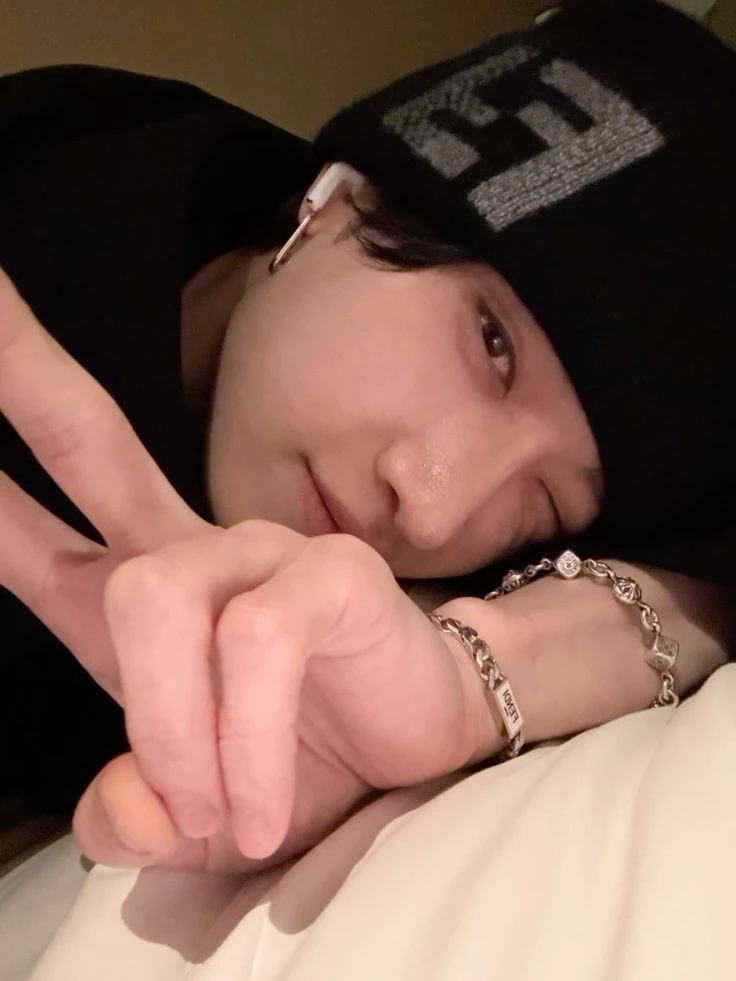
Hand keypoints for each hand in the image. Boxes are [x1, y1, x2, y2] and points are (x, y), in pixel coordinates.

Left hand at [0, 268, 499, 869]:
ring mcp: (258, 551)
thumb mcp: (193, 817)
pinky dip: (246, 745)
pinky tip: (262, 803)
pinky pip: (253, 643)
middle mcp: (189, 554)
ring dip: (173, 732)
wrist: (417, 751)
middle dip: (23, 371)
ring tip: (217, 813)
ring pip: (154, 600)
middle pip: (89, 439)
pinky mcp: (327, 571)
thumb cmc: (300, 769)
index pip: (36, 522)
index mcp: (136, 602)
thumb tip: (129, 810)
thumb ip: (133, 818)